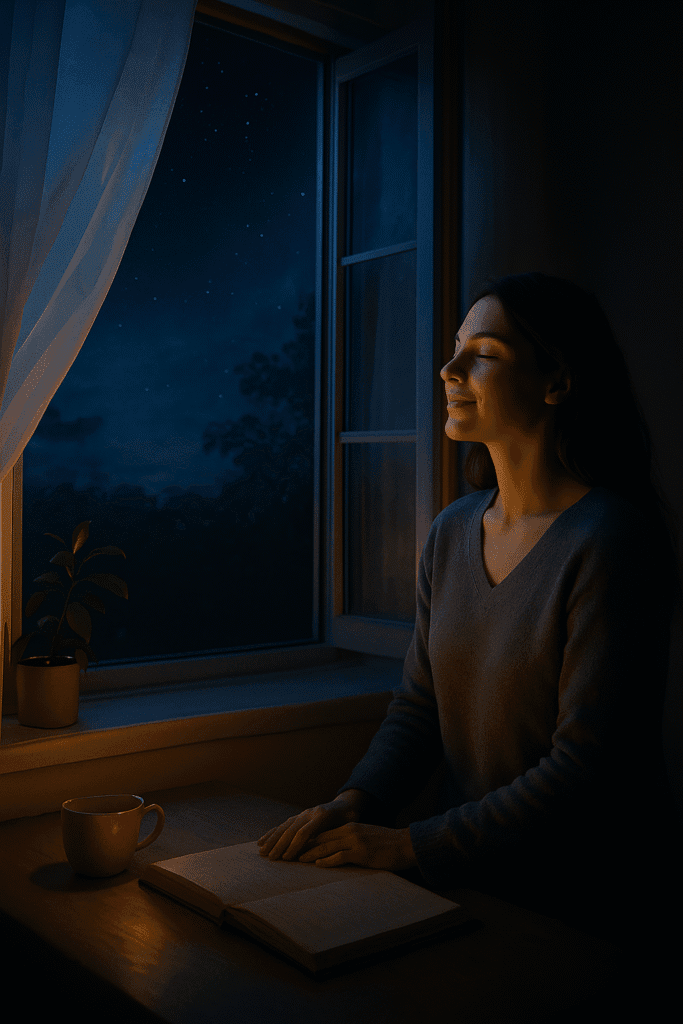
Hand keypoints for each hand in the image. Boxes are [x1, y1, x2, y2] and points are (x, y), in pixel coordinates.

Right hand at [257, 794, 364, 861]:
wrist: (345, 805)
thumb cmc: (350, 817)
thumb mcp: (350, 822)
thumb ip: (342, 830)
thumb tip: (337, 842)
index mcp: (321, 815)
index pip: (305, 832)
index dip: (295, 845)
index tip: (288, 858)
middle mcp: (309, 813)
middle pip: (291, 829)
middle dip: (280, 845)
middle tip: (271, 858)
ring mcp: (302, 814)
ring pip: (284, 827)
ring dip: (272, 840)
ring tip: (262, 852)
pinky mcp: (298, 817)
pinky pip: (282, 825)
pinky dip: (271, 833)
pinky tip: (261, 841)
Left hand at [297, 822, 417, 871]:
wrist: (405, 845)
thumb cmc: (386, 844)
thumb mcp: (365, 838)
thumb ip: (350, 841)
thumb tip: (336, 851)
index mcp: (349, 828)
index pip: (323, 833)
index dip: (307, 840)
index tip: (294, 847)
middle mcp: (350, 831)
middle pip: (321, 838)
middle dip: (304, 846)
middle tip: (289, 853)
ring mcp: (355, 841)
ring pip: (327, 846)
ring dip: (311, 854)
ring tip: (298, 860)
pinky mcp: (362, 852)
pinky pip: (341, 856)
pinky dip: (328, 860)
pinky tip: (319, 864)